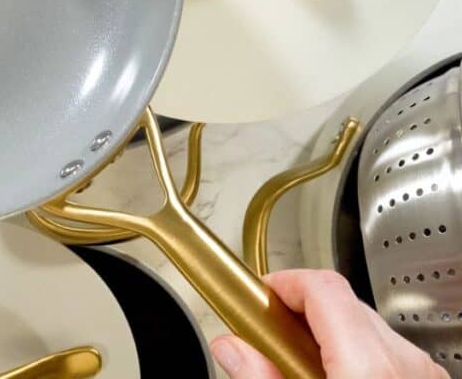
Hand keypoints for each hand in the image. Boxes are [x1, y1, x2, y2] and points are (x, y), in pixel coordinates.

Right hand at [210, 270, 447, 378]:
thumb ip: (261, 376)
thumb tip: (229, 345)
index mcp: (368, 367)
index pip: (322, 286)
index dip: (283, 282)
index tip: (256, 296)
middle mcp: (404, 364)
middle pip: (343, 302)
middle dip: (299, 310)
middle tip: (267, 333)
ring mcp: (423, 373)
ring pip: (367, 327)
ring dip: (328, 334)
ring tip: (299, 364)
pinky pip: (389, 352)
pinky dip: (357, 355)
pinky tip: (332, 376)